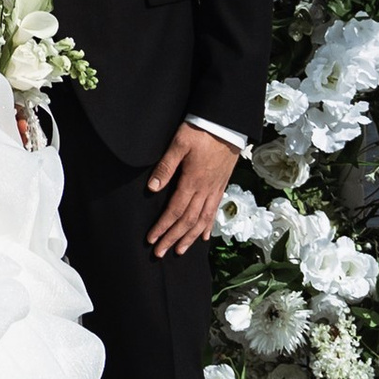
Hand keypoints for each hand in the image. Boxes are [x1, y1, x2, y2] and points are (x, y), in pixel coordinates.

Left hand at [145, 123, 238, 257]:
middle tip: (160, 253)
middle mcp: (204, 190)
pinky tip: (204, 236)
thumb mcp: (178, 144)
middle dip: (173, 239)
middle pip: (187, 221)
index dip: (162, 227)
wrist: (226, 124)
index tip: (151, 239)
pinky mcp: (221, 186)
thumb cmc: (200, 131)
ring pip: (202, 220)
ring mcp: (214, 189)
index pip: (174, 211)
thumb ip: (165, 167)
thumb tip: (152, 188)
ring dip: (190, 238)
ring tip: (180, 250)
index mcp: (192, 181)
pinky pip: (214, 211)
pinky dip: (208, 226)